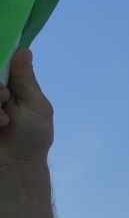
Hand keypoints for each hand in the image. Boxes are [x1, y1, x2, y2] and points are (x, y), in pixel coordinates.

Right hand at [0, 50, 53, 164]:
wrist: (14, 167)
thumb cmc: (31, 138)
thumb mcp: (36, 106)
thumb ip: (26, 80)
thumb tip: (24, 51)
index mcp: (7, 86)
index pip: (0, 63)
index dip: (0, 58)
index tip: (7, 85)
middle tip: (4, 96)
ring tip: (3, 120)